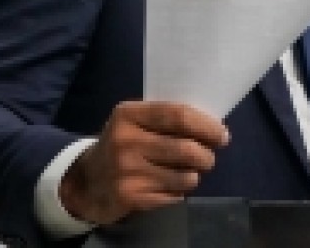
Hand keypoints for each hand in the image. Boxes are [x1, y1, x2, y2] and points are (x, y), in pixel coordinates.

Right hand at [58, 100, 228, 225]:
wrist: (87, 182)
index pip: (178, 115)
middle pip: (187, 149)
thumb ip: (165, 119)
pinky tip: (166, 186)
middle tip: (208, 158)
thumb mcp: (135, 123)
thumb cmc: (123, 145)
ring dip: (194, 176)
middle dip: (207, 156)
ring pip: (185, 177)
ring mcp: (127, 171)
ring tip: (187, 173)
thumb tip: (212, 126)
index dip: (207, 126)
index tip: (222, 135)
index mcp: (129, 114)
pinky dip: (178, 192)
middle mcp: (125, 141)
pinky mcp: (130, 196)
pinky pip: (174, 196)